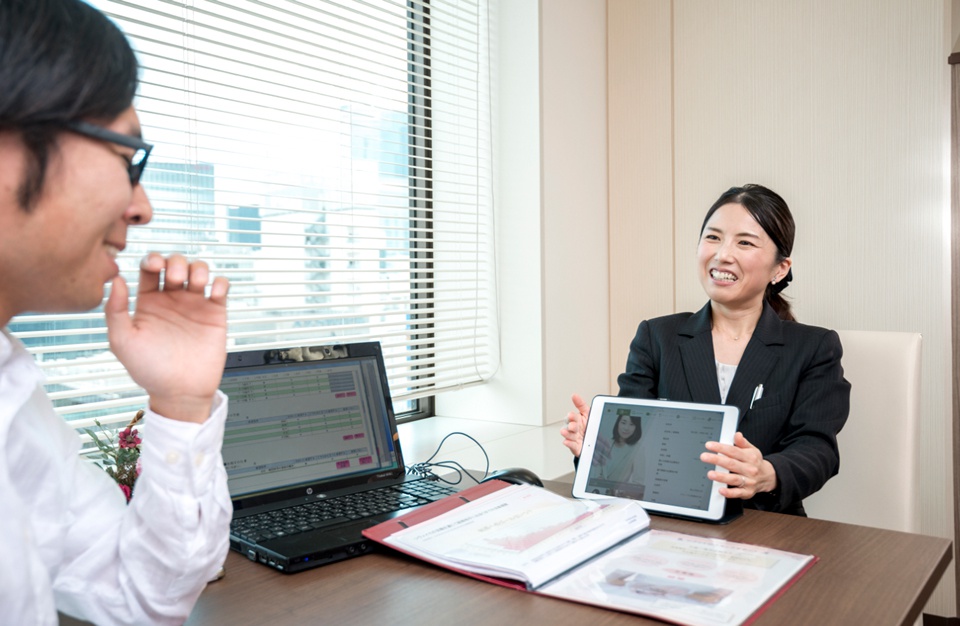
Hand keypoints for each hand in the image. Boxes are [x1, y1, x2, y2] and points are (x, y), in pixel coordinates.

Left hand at [105, 253, 229, 422]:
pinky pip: (222, 287)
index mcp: (148, 302)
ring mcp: (194, 305)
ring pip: (199, 270)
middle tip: (176, 278)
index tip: (155, 266)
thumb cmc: (149, 371)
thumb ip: (115, 310)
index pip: (150, 268)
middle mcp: (171, 299)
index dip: (153, 260)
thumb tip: (115, 279)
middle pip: (176, 263)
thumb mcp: (122, 341)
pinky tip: (214, 294)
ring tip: (196, 283)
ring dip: (199, 268)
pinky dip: (221, 283)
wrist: (180, 391)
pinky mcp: (215, 313)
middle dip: (177, 262)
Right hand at [560, 393, 589, 456]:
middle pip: (569, 426)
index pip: (572, 417)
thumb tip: (574, 395)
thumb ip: (580, 404)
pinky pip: (572, 446)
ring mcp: (575, 438)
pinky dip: (569, 444)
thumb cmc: (590, 425)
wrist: (599, 441)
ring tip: (565, 432)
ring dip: (567, 434)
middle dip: (570, 426)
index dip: (571, 416)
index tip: (571, 415)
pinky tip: (566, 441)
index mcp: (577, 420)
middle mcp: (575, 429)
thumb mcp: (588, 413)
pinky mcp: (576, 447)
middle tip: (572, 425)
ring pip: (569, 436)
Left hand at [700, 432, 776, 498]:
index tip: (709, 445)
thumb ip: (742, 443)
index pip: (733, 451)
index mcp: (749, 457)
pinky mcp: (747, 492)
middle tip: (704, 457)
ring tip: (710, 474)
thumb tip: (737, 435)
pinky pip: (738, 493)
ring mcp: (749, 481)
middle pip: (731, 464)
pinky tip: (721, 490)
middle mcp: (749, 469)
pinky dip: (729, 493)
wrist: (768, 477)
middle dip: (717, 460)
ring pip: (734, 479)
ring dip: (721, 477)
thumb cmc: (755, 462)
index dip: (720, 448)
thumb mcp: (752, 450)